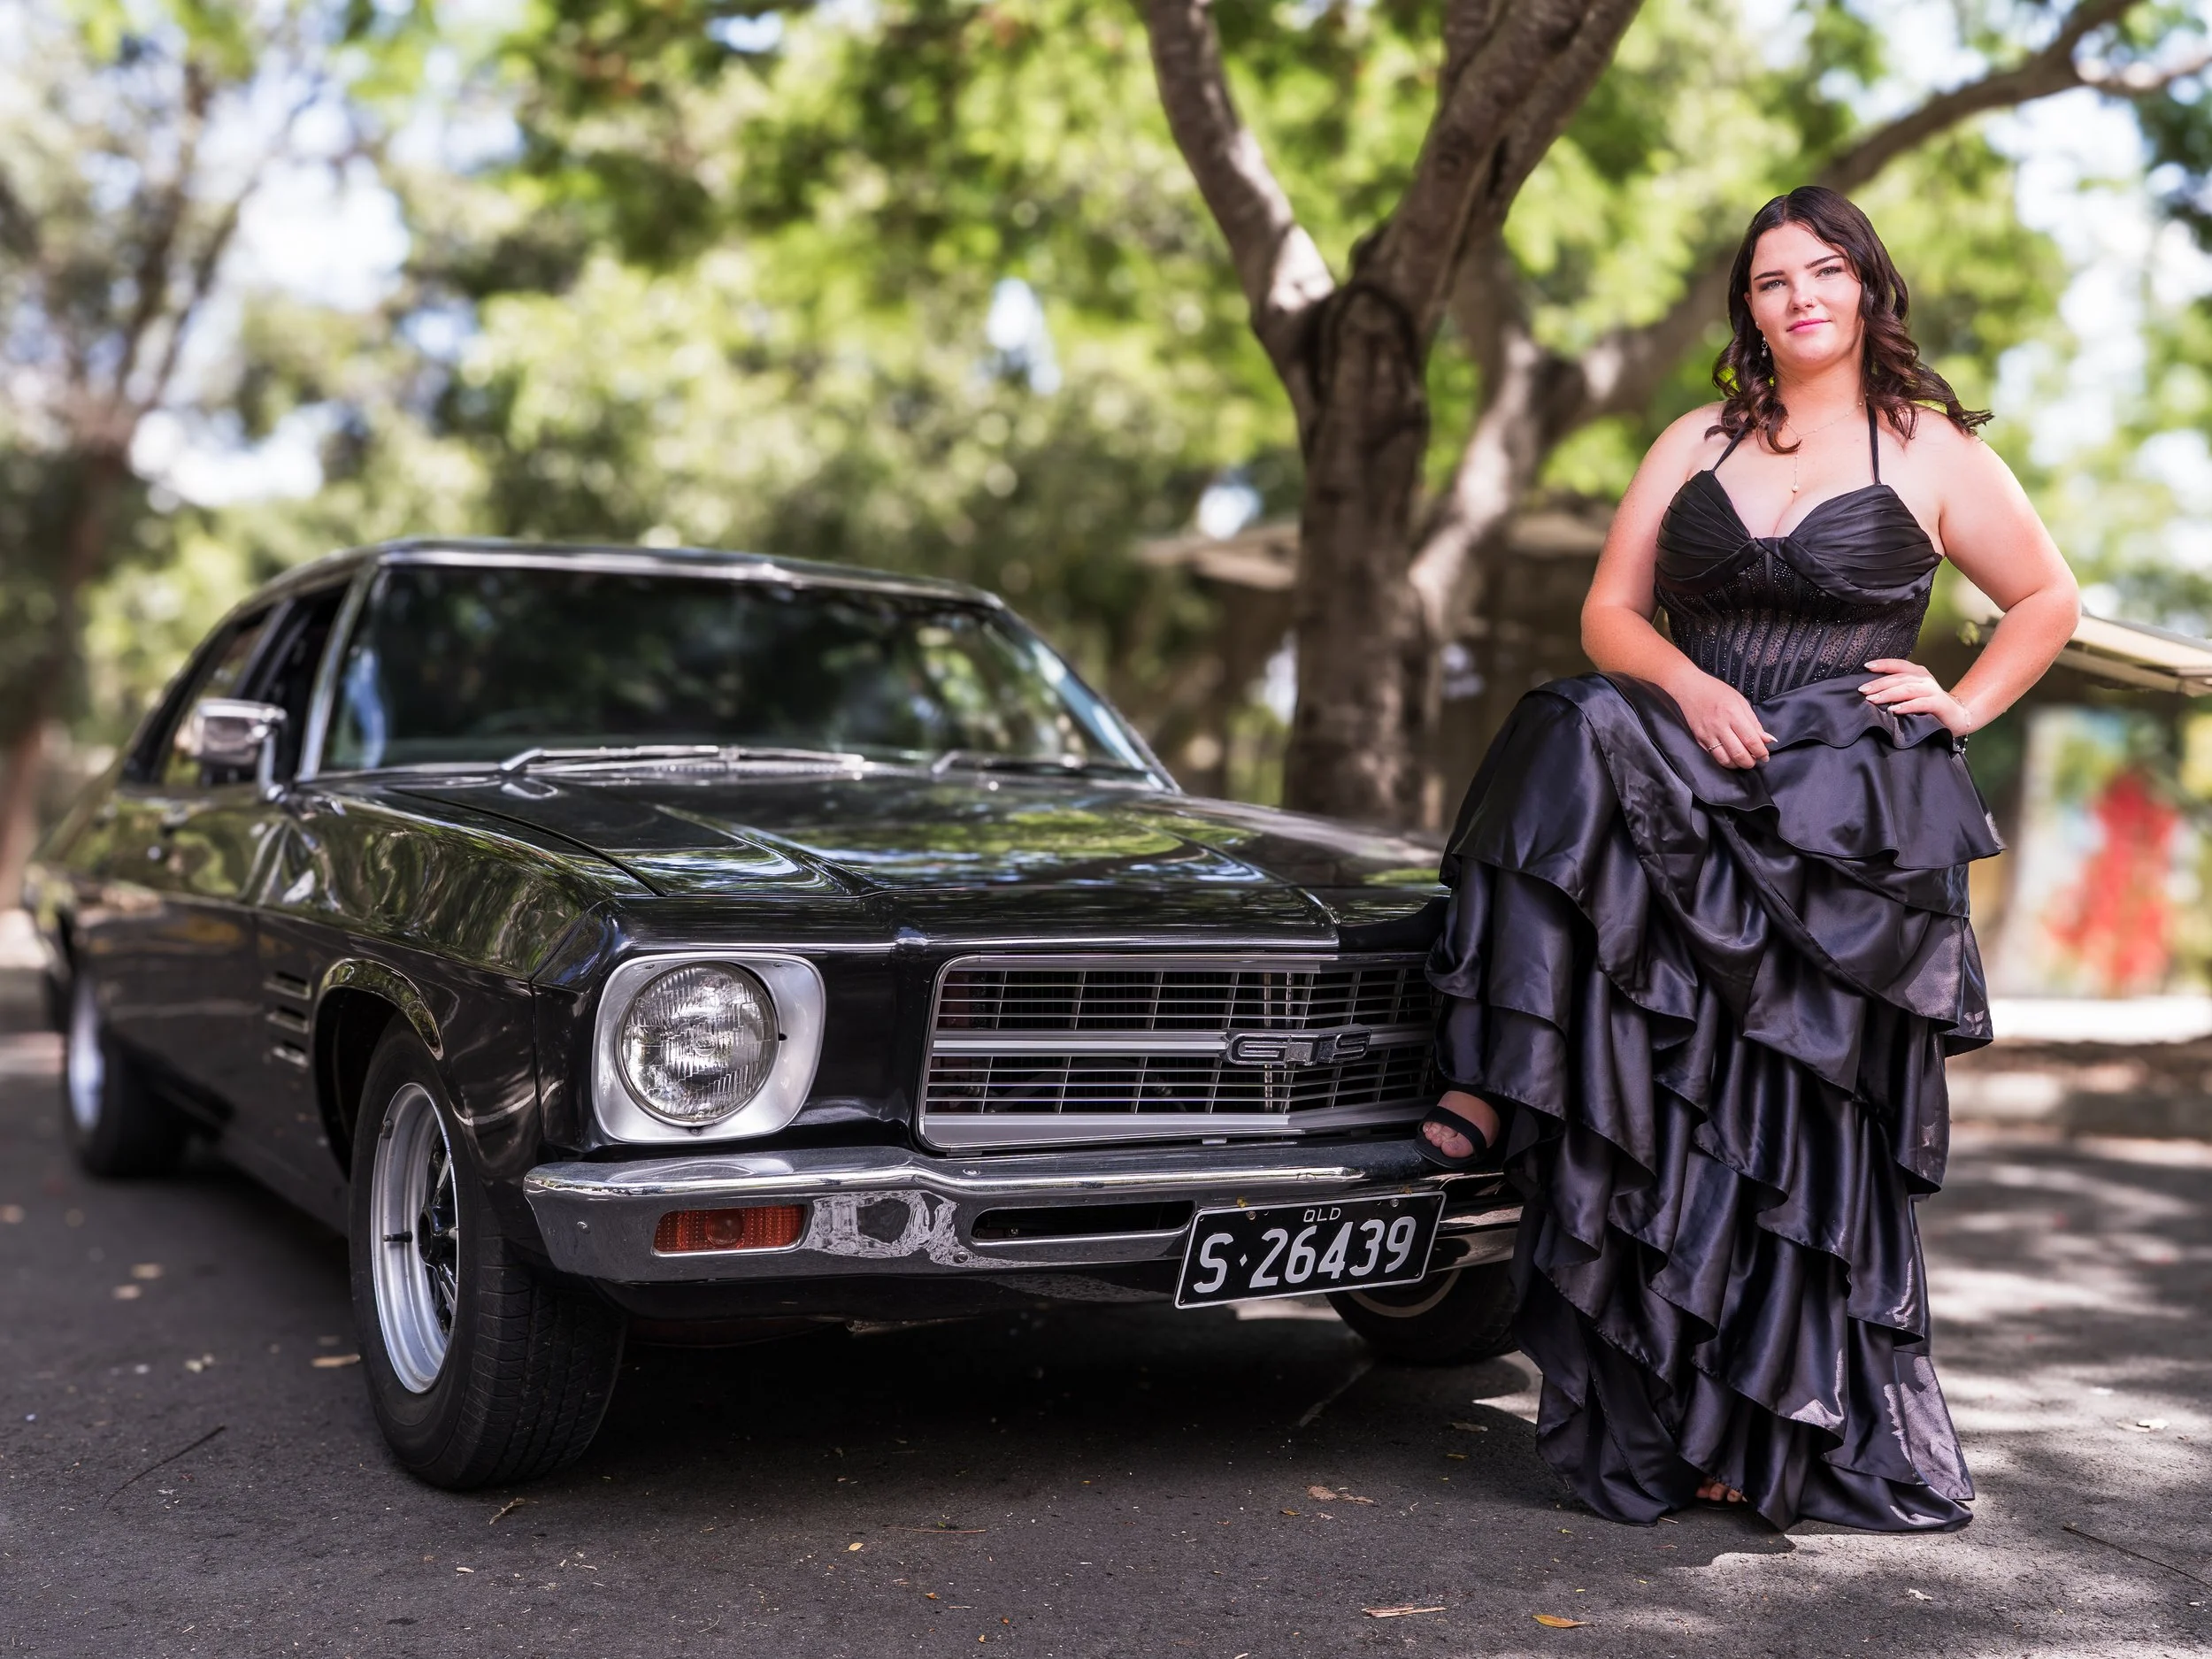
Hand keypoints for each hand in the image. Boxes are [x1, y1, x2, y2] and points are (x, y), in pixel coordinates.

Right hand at [1668, 669, 1777, 768]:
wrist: (1690, 689)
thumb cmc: (1716, 691)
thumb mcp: (1741, 701)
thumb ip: (1754, 723)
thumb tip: (1768, 740)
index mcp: (1733, 714)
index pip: (1751, 740)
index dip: (1761, 752)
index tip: (1765, 756)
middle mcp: (1720, 726)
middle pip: (1739, 754)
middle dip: (1751, 762)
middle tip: (1755, 760)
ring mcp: (1708, 734)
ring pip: (1725, 760)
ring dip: (1737, 764)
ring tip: (1743, 759)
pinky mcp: (1699, 739)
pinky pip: (1714, 757)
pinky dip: (1725, 760)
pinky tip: (1731, 756)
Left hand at [1858, 658, 1973, 734]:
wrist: (1958, 715)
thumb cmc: (1930, 705)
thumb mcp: (1913, 693)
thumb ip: (1897, 689)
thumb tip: (1871, 692)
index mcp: (1918, 673)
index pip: (1898, 665)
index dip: (1883, 664)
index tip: (1866, 666)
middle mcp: (1925, 679)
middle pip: (1899, 678)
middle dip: (1879, 684)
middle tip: (1863, 690)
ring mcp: (1932, 691)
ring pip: (1907, 689)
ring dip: (1889, 694)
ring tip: (1873, 699)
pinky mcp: (1938, 704)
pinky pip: (1920, 703)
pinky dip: (1906, 706)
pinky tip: (1894, 710)